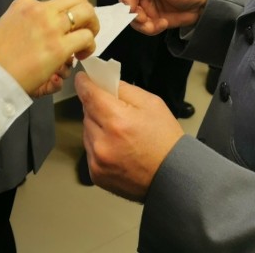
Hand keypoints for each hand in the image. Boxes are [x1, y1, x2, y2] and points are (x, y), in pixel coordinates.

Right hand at [0, 0, 97, 94]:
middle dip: (86, 13)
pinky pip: (86, 38)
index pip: (55, 2)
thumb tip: (49, 37)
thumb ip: (28, 26)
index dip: (63, 17)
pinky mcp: (58, 46)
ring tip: (85, 44)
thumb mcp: (7, 28)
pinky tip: (80, 56)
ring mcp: (50, 26)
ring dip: (92, 27)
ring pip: (87, 13)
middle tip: (85, 30)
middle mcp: (39, 9)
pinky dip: (89, 46)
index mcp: (24, 4)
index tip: (60, 33)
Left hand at [76, 73, 183, 201]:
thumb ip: (124, 90)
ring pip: (87, 132)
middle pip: (87, 113)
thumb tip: (103, 83)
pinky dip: (99, 145)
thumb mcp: (151, 103)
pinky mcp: (96, 174)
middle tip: (113, 109)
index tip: (83, 78)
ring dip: (97, 127)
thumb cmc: (165, 140)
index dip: (84, 83)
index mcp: (117, 121)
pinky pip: (90, 150)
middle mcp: (102, 142)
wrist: (172, 177)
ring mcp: (97, 161)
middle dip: (97, 107)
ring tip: (119, 133)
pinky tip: (117, 148)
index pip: (89, 95)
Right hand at [120, 0, 208, 34]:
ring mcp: (147, 4)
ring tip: (155, 25)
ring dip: (142, 24)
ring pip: (134, 17)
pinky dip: (151, 28)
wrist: (203, 3)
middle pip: (127, 2)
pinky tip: (163, 24)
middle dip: (133, 13)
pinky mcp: (152, 17)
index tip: (131, 7)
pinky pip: (144, 26)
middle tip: (143, 19)